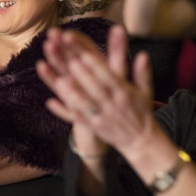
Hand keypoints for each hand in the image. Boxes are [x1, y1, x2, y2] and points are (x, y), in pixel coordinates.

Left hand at [36, 25, 156, 156]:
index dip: (96, 66)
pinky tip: (50, 102)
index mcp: (124, 93)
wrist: (140, 141)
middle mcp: (112, 105)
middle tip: (69, 62)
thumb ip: (143, 73)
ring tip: (58, 80)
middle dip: (82, 76)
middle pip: (95, 89)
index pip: (109, 77)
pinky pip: (76, 119)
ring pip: (84, 105)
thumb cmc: (141, 111)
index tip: (84, 54)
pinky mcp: (92, 126)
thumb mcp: (146, 92)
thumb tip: (143, 54)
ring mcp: (101, 117)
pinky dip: (63, 112)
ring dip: (71, 93)